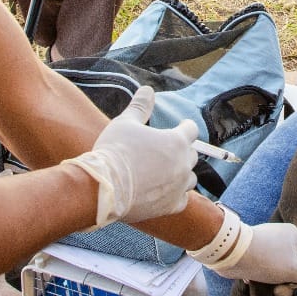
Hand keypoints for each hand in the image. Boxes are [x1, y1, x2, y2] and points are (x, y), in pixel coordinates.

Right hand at [63, 87, 198, 226]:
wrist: (105, 188)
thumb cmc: (115, 151)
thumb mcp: (125, 122)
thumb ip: (140, 106)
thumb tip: (148, 89)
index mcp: (176, 141)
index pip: (191, 130)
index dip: (185, 127)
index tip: (181, 127)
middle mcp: (183, 164)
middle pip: (192, 154)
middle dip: (181, 151)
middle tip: (166, 151)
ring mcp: (179, 187)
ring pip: (190, 178)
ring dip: (181, 174)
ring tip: (166, 172)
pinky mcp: (171, 206)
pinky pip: (182, 200)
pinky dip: (176, 195)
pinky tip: (165, 193)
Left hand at [194, 214, 296, 290]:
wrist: (231, 253)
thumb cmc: (267, 258)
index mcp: (293, 234)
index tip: (292, 282)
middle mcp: (280, 236)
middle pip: (291, 267)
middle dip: (285, 283)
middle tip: (276, 289)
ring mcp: (264, 244)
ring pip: (276, 270)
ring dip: (272, 284)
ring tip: (264, 286)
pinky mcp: (250, 252)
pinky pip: (262, 269)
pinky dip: (259, 277)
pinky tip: (252, 280)